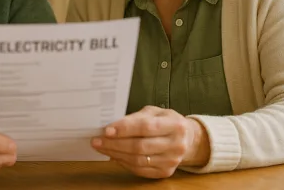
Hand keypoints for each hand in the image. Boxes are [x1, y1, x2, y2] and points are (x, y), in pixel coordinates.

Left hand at [91, 105, 209, 178]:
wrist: (187, 139)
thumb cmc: (166, 122)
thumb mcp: (154, 112)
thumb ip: (135, 118)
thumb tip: (111, 127)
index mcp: (175, 124)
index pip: (146, 127)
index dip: (125, 129)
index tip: (106, 130)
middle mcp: (176, 144)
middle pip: (140, 146)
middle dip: (115, 144)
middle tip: (97, 141)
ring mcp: (172, 160)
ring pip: (138, 160)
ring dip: (116, 154)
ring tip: (102, 148)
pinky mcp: (166, 172)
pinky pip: (140, 170)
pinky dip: (124, 163)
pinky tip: (114, 156)